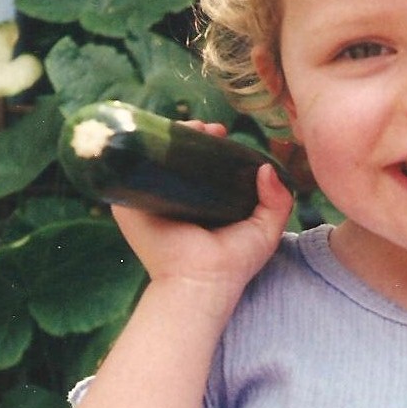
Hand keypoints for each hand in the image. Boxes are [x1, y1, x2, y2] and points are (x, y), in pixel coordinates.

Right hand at [113, 121, 294, 307]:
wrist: (200, 281)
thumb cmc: (232, 263)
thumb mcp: (264, 230)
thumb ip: (277, 201)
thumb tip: (268, 168)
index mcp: (199, 204)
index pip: (201, 164)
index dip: (211, 144)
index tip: (222, 133)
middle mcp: (173, 199)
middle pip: (178, 156)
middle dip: (192, 135)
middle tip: (209, 129)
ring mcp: (149, 199)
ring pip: (157, 157)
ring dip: (171, 136)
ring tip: (191, 127)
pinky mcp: (129, 203)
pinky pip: (132, 166)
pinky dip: (144, 146)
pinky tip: (160, 134)